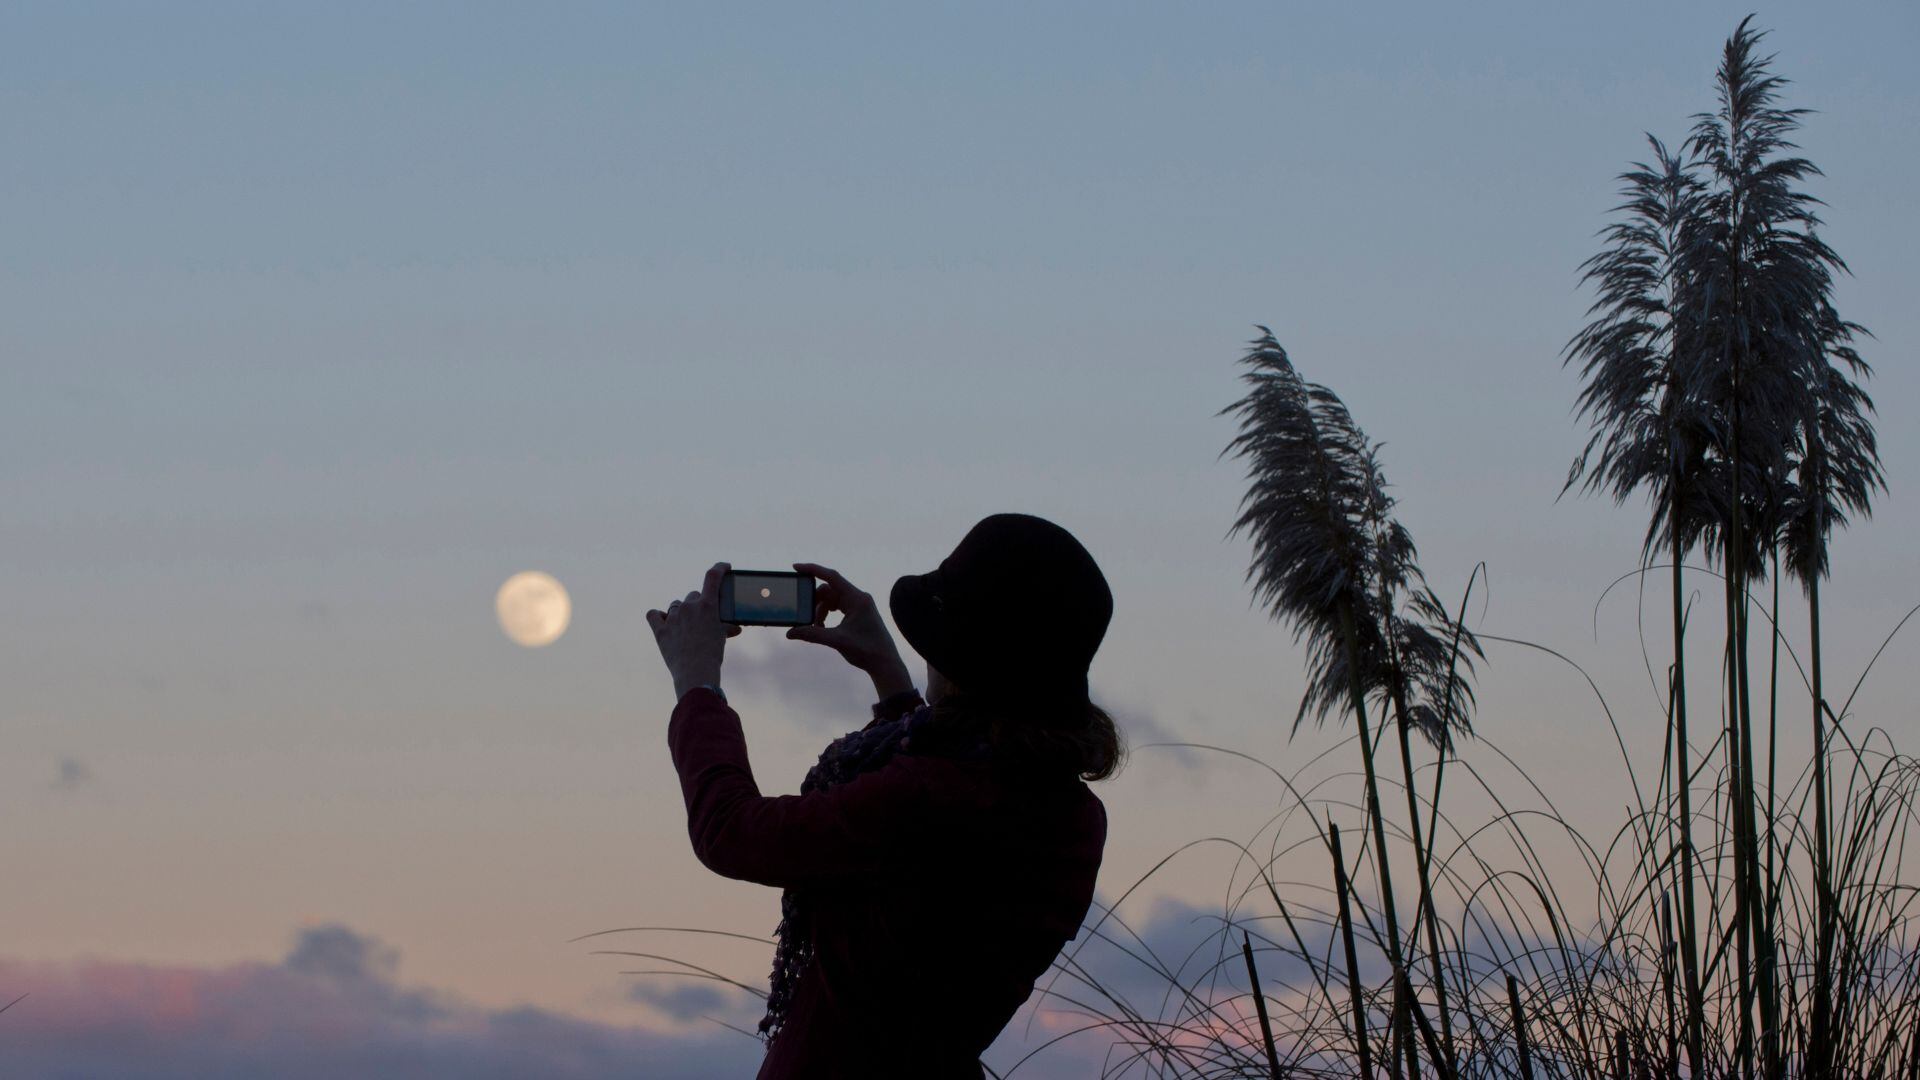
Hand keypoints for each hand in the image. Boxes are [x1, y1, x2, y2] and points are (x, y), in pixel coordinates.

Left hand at [647, 562, 742, 699]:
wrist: (696, 673)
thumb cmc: (713, 656)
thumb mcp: (722, 637)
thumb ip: (725, 626)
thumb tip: (734, 628)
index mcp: (708, 605)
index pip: (713, 576)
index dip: (720, 568)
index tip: (724, 567)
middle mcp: (689, 607)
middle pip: (693, 595)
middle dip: (699, 604)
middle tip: (703, 619)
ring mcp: (673, 617)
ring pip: (676, 605)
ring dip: (681, 612)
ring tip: (686, 627)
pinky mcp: (660, 630)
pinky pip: (653, 615)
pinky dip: (658, 616)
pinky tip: (662, 620)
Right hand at [786, 562, 912, 696]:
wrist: (885, 663)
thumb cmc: (867, 651)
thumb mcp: (837, 641)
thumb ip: (812, 634)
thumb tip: (790, 633)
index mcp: (857, 599)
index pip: (832, 576)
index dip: (813, 570)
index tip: (796, 567)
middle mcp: (859, 598)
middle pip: (829, 590)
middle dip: (815, 602)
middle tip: (805, 616)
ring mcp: (859, 605)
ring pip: (832, 599)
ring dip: (821, 610)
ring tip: (817, 627)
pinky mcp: (858, 613)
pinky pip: (838, 606)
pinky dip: (828, 614)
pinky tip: (823, 627)